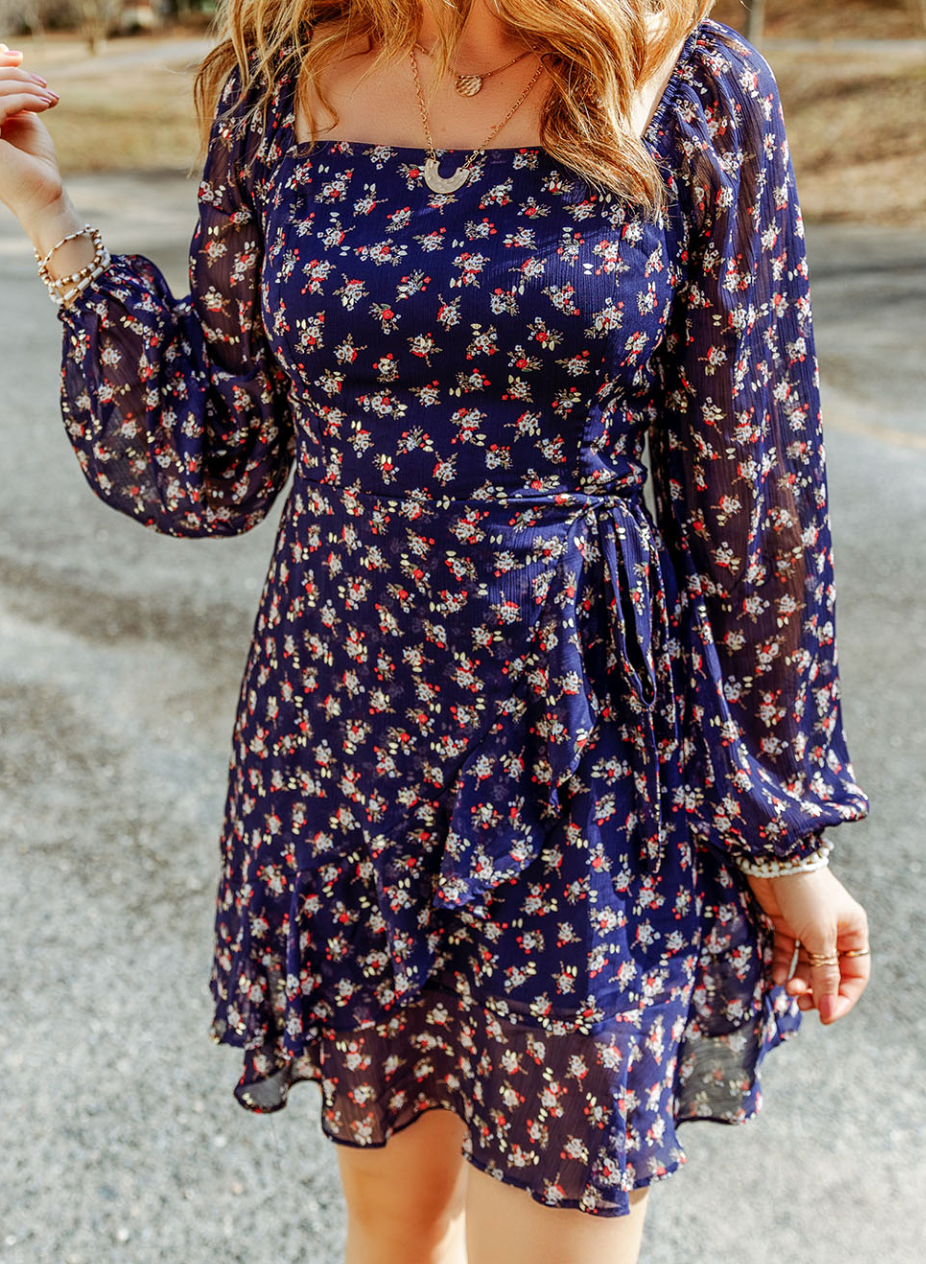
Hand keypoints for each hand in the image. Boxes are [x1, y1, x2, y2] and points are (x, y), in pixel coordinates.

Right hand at [0, 42, 64, 225]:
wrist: (44, 197)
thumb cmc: (33, 162)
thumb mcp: (20, 115)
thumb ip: (9, 87)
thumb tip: (4, 48)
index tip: (22, 59)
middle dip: (16, 75)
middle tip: (46, 86)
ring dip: (26, 87)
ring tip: (51, 98)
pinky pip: (0, 104)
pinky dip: (25, 98)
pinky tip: (46, 104)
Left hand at [745, 865, 870, 1024]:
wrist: (774, 860)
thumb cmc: (806, 895)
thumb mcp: (820, 937)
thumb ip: (825, 974)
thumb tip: (828, 1010)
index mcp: (854, 933)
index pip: (855, 976)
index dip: (842, 999)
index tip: (824, 1016)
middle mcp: (834, 932)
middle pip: (830, 973)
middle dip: (817, 990)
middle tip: (800, 1001)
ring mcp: (809, 929)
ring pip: (808, 966)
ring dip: (799, 980)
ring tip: (787, 988)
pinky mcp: (786, 924)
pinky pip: (788, 953)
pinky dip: (783, 966)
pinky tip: (776, 977)